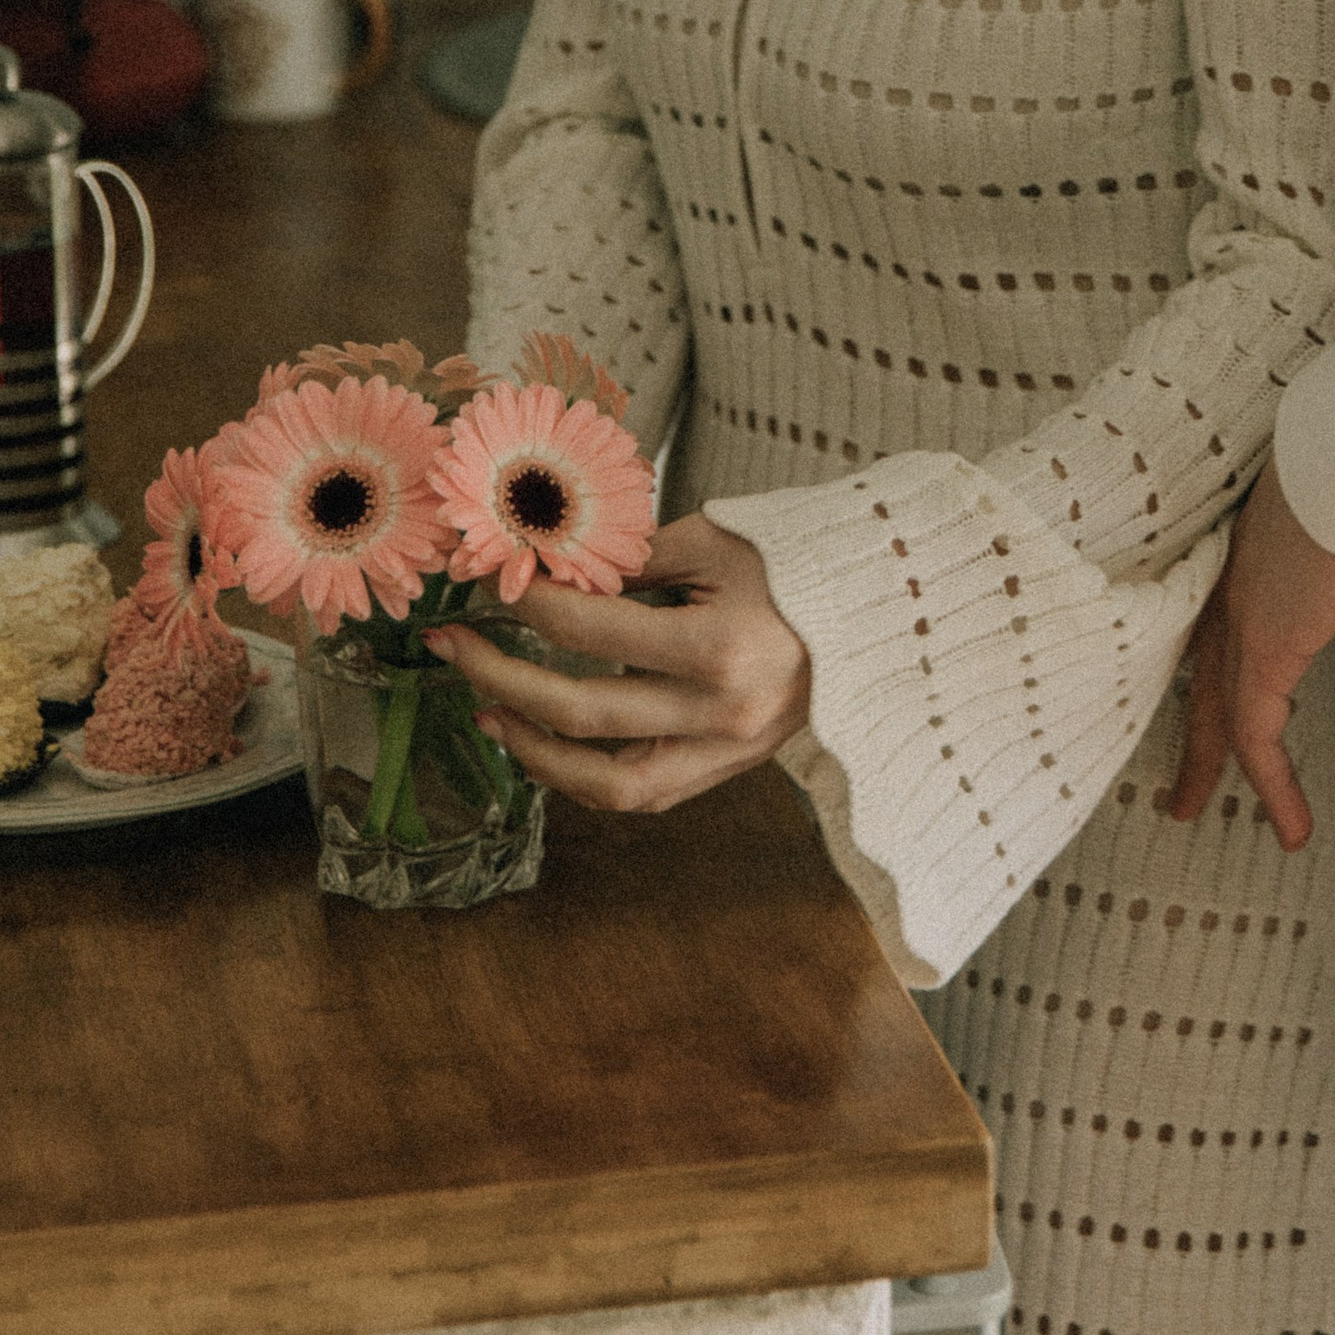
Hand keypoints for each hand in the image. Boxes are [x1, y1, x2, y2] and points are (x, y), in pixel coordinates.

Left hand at [422, 514, 809, 816]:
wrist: (883, 609)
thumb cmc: (800, 560)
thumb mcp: (712, 540)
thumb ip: (628, 560)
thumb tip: (544, 568)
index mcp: (719, 646)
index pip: (589, 628)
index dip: (525, 603)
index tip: (485, 579)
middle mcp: (721, 714)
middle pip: (580, 710)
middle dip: (501, 676)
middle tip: (451, 644)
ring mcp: (728, 754)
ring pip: (605, 781)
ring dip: (534, 749)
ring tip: (487, 711)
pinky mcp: (731, 771)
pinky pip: (643, 794)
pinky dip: (586, 775)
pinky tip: (548, 742)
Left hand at [1165, 458, 1334, 849]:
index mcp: (1256, 546)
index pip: (1221, 616)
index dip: (1216, 660)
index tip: (1214, 695)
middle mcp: (1236, 579)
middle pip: (1201, 668)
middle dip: (1191, 729)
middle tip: (1176, 782)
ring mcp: (1245, 611)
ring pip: (1216, 706)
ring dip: (1207, 763)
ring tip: (1188, 811)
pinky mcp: (1267, 644)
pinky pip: (1258, 731)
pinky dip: (1274, 783)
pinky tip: (1294, 829)